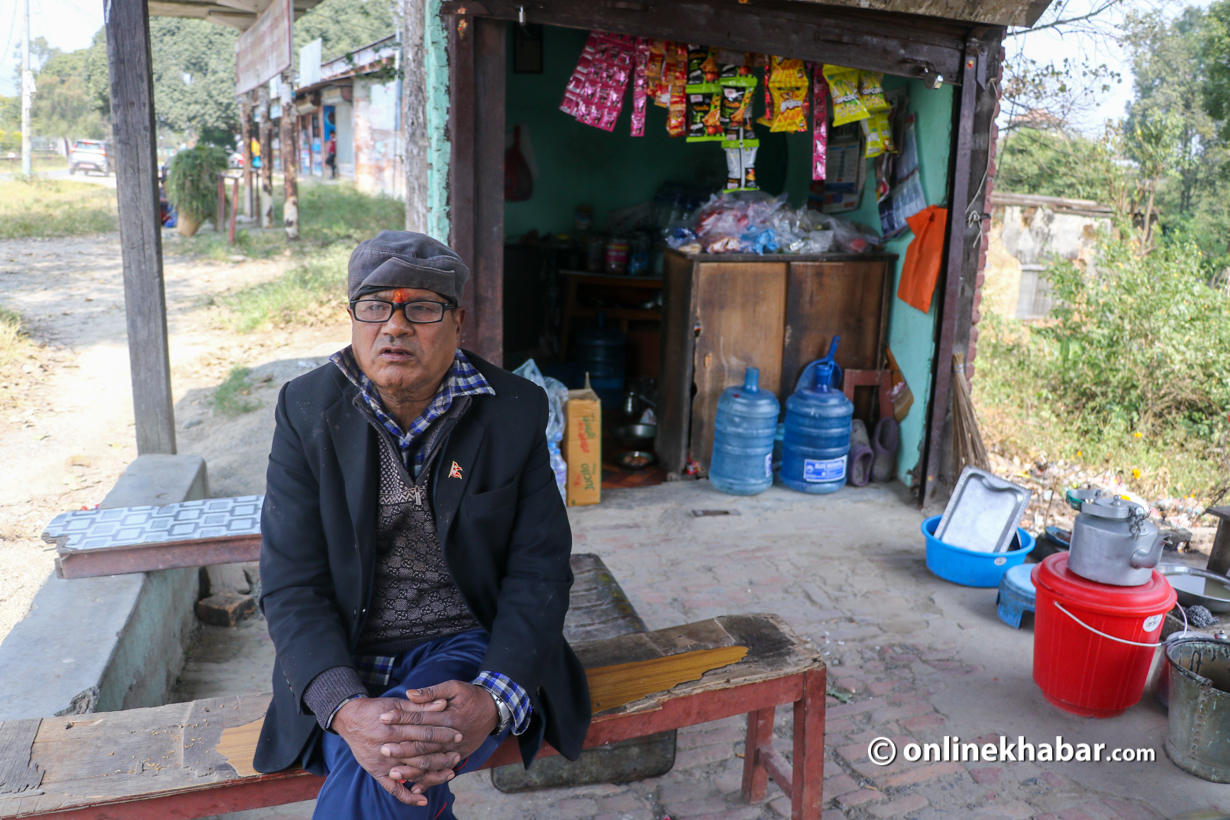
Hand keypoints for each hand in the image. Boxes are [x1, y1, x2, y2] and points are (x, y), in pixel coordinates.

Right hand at [332, 696, 459, 805]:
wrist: (350, 720)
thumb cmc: (377, 710)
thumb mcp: (397, 703)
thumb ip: (421, 706)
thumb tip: (444, 703)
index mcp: (395, 727)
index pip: (425, 733)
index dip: (443, 734)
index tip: (458, 735)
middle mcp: (388, 746)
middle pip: (421, 753)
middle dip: (442, 755)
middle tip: (457, 755)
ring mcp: (383, 762)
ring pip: (412, 772)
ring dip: (433, 774)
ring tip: (450, 773)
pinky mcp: (377, 772)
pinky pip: (392, 788)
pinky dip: (407, 796)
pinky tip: (423, 800)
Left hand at [379, 680, 498, 792]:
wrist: (494, 709)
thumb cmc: (471, 696)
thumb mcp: (454, 687)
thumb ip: (432, 692)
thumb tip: (410, 694)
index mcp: (450, 717)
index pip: (421, 718)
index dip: (402, 717)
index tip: (384, 717)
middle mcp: (453, 737)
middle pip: (424, 744)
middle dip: (402, 747)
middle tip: (383, 748)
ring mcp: (456, 750)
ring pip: (431, 762)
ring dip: (412, 768)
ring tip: (393, 772)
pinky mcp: (458, 757)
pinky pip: (441, 771)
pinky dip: (428, 780)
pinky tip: (414, 786)